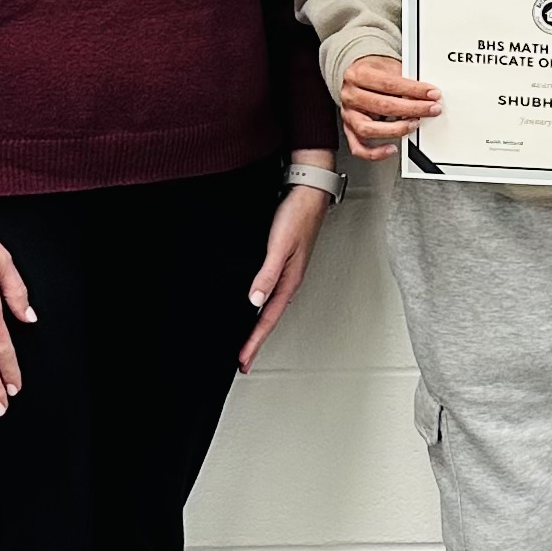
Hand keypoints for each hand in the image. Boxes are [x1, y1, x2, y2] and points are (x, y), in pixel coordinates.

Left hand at [240, 155, 334, 371]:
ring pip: (269, 306)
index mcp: (290, 280)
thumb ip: (267, 274)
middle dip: (256, 341)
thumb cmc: (298, 214)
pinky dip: (259, 304)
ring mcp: (286, 271)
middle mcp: (288, 279)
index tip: (243, 359)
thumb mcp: (280, 246)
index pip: (267, 319)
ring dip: (257, 325)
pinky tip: (252, 304)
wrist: (308, 190)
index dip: (254, 341)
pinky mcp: (281, 260)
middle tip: (244, 360)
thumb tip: (253, 301)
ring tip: (247, 340)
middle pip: (269, 318)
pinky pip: (268, 290)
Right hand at [339, 54, 439, 160]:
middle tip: (431, 109)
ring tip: (414, 124)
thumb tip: (425, 95)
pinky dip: (375, 152)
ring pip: (368, 128)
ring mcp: (348, 114)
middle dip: (412, 109)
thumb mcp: (389, 66)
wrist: (358, 76)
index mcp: (358, 74)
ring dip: (396, 129)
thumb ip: (404, 80)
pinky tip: (392, 148)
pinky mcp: (349, 129)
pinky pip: (359, 147)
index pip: (389, 84)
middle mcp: (350, 95)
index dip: (413, 90)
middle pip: (382, 105)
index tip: (432, 94)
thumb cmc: (374, 71)